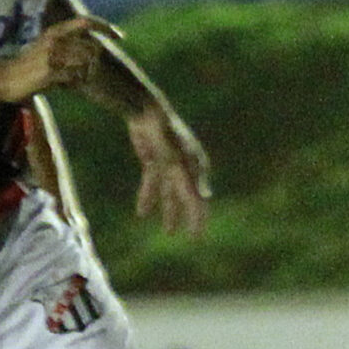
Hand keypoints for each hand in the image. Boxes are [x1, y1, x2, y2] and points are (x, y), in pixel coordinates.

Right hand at [8, 16, 117, 101]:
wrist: (5, 77)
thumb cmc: (27, 65)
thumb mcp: (45, 47)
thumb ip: (66, 44)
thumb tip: (91, 48)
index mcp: (55, 31)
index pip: (85, 22)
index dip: (104, 27)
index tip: (119, 36)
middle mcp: (55, 39)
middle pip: (91, 47)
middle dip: (96, 62)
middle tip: (91, 73)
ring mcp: (53, 56)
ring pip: (85, 63)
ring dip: (86, 74)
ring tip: (75, 80)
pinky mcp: (50, 72)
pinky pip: (75, 77)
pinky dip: (76, 82)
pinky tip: (67, 86)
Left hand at [128, 105, 210, 236]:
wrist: (146, 110)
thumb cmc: (166, 132)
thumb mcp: (180, 158)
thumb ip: (193, 178)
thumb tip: (206, 198)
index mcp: (195, 167)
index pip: (198, 198)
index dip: (198, 217)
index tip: (197, 237)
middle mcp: (184, 167)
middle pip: (186, 198)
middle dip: (187, 217)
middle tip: (191, 238)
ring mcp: (169, 164)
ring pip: (169, 193)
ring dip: (169, 211)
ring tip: (168, 231)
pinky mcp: (154, 160)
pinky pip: (152, 184)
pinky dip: (148, 197)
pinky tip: (142, 213)